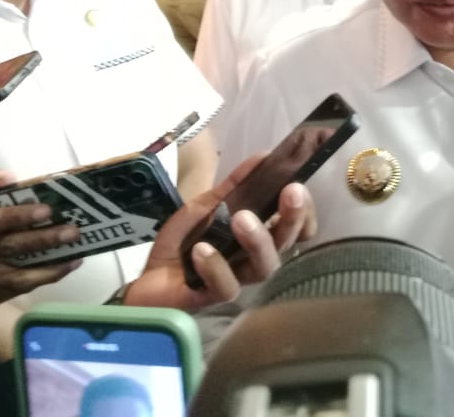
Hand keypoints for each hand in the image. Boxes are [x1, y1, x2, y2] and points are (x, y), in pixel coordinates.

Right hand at [0, 166, 82, 302]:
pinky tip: (72, 261)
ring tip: (75, 242)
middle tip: (71, 228)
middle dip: (41, 238)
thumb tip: (9, 178)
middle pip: (6, 246)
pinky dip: (50, 273)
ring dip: (49, 256)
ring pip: (18, 268)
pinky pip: (23, 282)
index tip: (45, 209)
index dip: (15, 217)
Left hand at [124, 154, 316, 311]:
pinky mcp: (214, 297)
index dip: (305, 212)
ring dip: (257, 239)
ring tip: (241, 218)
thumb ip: (235, 185)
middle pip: (287, 243)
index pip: (298, 229)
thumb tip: (264, 156)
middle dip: (293, 216)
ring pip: (264, 266)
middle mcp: (255, 258)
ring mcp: (238, 279)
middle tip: (290, 191)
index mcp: (259, 236)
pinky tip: (201, 250)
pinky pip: (225, 286)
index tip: (298, 186)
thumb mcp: (207, 205)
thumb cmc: (184, 243)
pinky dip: (215, 265)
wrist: (148, 278)